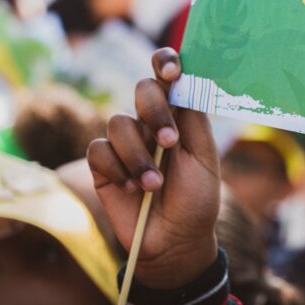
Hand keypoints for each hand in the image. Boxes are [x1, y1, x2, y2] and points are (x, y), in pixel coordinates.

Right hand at [87, 48, 219, 288]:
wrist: (175, 241)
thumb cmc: (196, 199)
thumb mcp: (204, 158)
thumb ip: (194, 119)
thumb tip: (186, 80)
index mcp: (180, 116)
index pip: (168, 76)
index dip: (166, 63)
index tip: (171, 72)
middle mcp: (150, 123)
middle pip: (142, 90)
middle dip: (154, 111)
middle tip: (169, 142)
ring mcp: (126, 143)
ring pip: (118, 122)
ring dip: (138, 155)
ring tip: (153, 184)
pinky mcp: (103, 165)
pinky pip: (99, 150)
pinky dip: (117, 169)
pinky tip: (133, 190)